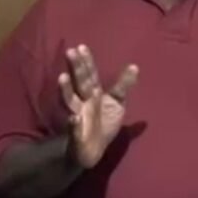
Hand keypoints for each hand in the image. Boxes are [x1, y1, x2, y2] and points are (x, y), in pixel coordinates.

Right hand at [58, 44, 137, 168]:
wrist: (94, 150)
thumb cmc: (104, 122)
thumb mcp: (117, 103)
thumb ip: (124, 86)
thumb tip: (135, 66)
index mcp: (94, 93)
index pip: (90, 74)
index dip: (87, 62)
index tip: (81, 46)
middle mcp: (83, 102)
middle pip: (79, 82)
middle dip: (75, 68)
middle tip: (70, 51)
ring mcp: (78, 117)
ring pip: (70, 102)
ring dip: (66, 90)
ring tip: (62, 77)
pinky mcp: (76, 135)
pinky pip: (74, 129)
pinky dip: (73, 125)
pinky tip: (73, 119)